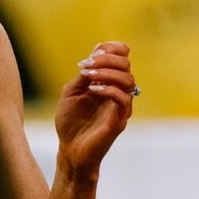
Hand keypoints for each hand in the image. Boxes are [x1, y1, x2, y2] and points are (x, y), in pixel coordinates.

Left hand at [55, 40, 135, 177]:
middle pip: (126, 65)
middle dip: (107, 59)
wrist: (70, 150)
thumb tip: (96, 51)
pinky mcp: (119, 120)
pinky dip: (109, 89)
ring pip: (127, 79)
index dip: (113, 48)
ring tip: (88, 77)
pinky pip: (123, 99)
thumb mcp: (71, 92)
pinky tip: (92, 90)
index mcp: (109, 83)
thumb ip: (84, 74)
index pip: (123, 57)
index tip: (94, 52)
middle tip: (87, 65)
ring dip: (107, 73)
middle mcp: (118, 92)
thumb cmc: (70, 122)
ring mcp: (121, 107)